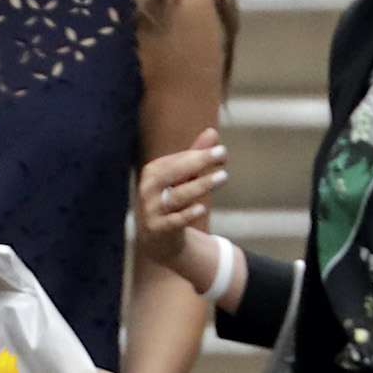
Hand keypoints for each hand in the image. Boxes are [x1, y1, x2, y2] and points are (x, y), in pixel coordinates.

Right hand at [134, 127, 227, 267]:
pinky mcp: (159, 230)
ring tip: (223, 176)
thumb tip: (213, 132)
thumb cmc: (170, 201)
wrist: (156, 241)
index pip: (177, 160)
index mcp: (153, 172)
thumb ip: (195, 156)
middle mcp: (149, 189)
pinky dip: (186, 214)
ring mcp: (152, 210)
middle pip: (174, 173)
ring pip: (177, 196)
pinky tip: (202, 207)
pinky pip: (173, 221)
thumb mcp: (181, 179)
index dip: (199, 154)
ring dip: (200, 186)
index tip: (221, 151)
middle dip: (198, 162)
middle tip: (222, 153)